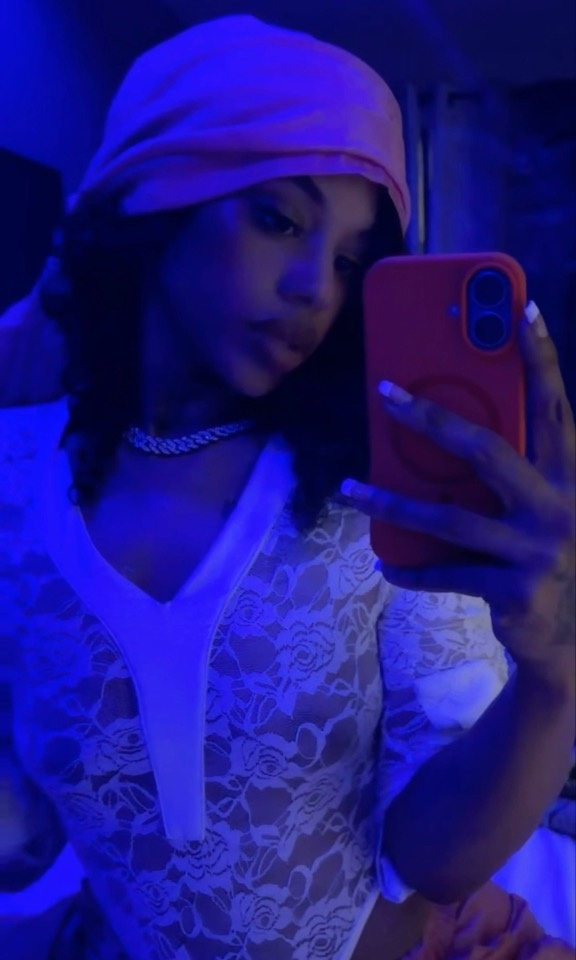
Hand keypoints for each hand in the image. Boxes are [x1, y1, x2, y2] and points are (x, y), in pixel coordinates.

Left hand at [339, 304, 574, 676]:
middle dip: (432, 418)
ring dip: (391, 502)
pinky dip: (413, 570)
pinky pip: (446, 572)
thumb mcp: (546, 513)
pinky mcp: (513, 590)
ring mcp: (537, 550)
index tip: (522, 307)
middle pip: (487, 449)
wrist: (572, 643)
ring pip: (449, 516)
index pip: (555, 408)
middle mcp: (559, 506)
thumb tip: (446, 440)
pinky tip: (387, 565)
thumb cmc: (550, 562)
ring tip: (349, 490)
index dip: (541, 358)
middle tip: (386, 393)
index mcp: (568, 479)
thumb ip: (516, 479)